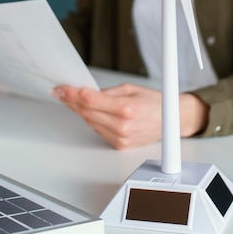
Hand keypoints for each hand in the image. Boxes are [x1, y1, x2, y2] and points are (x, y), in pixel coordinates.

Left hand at [51, 83, 208, 148]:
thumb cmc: (154, 102)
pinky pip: (98, 130)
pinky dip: (92, 119)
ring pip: (89, 122)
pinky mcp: (119, 145)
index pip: (89, 100)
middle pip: (86, 112)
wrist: (172, 120)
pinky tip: (88, 111)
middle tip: (60, 92)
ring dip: (79, 110)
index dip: (71, 93)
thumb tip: (84, 93)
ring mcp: (120, 138)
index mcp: (126, 108)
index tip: (61, 88)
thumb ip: (106, 92)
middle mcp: (122, 126)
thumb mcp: (130, 88)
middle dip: (71, 100)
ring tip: (72, 99)